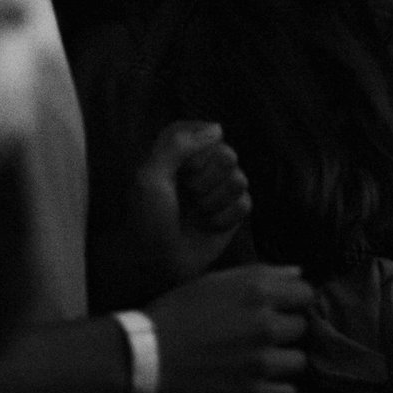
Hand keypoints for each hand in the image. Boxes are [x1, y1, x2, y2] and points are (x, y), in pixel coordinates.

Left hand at [128, 121, 252, 284]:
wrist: (155, 264)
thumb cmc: (147, 219)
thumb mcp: (150, 177)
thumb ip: (178, 144)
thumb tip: (217, 128)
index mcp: (179, 153)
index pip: (205, 132)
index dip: (197, 151)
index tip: (181, 168)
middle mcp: (202, 169)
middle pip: (228, 154)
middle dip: (206, 179)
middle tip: (187, 194)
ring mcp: (218, 191)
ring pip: (239, 179)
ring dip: (214, 200)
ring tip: (196, 213)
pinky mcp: (232, 214)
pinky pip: (245, 204)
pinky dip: (224, 218)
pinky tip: (208, 226)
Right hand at [147, 263, 313, 392]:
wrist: (146, 354)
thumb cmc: (177, 311)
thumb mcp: (214, 281)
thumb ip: (260, 274)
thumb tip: (297, 272)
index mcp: (257, 292)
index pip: (306, 292)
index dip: (294, 298)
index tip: (282, 305)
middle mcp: (265, 324)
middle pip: (302, 326)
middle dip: (286, 328)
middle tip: (265, 332)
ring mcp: (261, 361)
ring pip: (299, 360)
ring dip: (285, 359)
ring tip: (264, 357)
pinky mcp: (251, 391)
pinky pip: (288, 392)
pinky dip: (280, 388)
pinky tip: (264, 381)